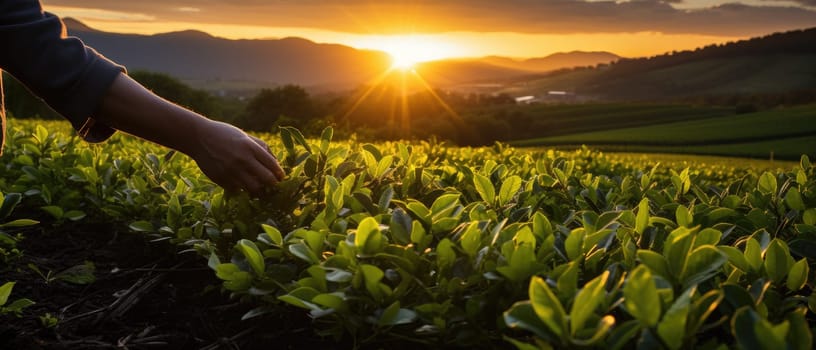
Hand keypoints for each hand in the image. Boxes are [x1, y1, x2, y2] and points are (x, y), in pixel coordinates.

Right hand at [95, 73, 285, 194]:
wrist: (198, 137)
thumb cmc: (224, 134)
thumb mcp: (244, 136)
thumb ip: (261, 147)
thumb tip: (275, 161)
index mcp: (250, 147)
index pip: (272, 165)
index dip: (279, 173)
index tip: (280, 177)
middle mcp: (242, 160)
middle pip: (267, 180)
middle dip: (273, 184)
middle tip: (272, 184)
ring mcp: (231, 171)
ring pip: (253, 188)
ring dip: (258, 189)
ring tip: (259, 187)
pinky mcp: (222, 180)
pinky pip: (238, 190)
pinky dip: (242, 190)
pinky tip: (241, 185)